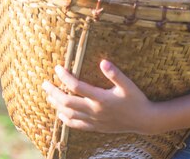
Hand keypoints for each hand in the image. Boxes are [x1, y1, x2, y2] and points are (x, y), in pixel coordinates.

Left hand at [42, 60, 156, 133]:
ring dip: (56, 105)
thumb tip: (103, 61)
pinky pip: (76, 125)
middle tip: (44, 83)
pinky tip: (60, 114)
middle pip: (67, 102)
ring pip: (69, 114)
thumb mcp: (128, 85)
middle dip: (54, 92)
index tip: (58, 68)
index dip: (65, 77)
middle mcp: (95, 111)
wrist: (144, 121)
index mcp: (101, 98)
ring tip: (49, 96)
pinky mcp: (96, 127)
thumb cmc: (137, 100)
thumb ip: (115, 74)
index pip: (77, 87)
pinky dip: (65, 120)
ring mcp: (94, 120)